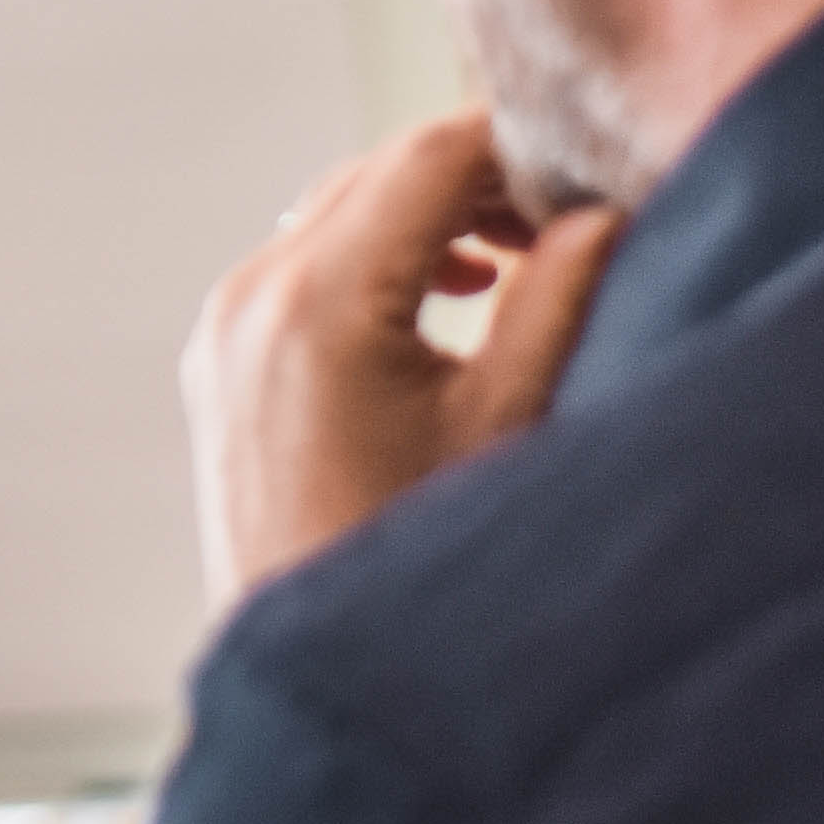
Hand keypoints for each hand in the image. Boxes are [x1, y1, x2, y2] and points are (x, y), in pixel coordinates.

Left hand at [179, 108, 624, 611]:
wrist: (319, 679)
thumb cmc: (422, 558)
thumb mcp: (511, 421)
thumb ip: (562, 294)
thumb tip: (603, 207)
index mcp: (320, 298)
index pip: (429, 153)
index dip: (517, 144)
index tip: (590, 162)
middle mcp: (252, 295)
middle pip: (378, 174)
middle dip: (476, 179)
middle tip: (569, 213)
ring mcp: (224, 330)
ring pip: (339, 214)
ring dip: (428, 218)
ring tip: (520, 258)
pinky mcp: (220, 366)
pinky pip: (304, 268)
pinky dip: (377, 260)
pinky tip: (453, 297)